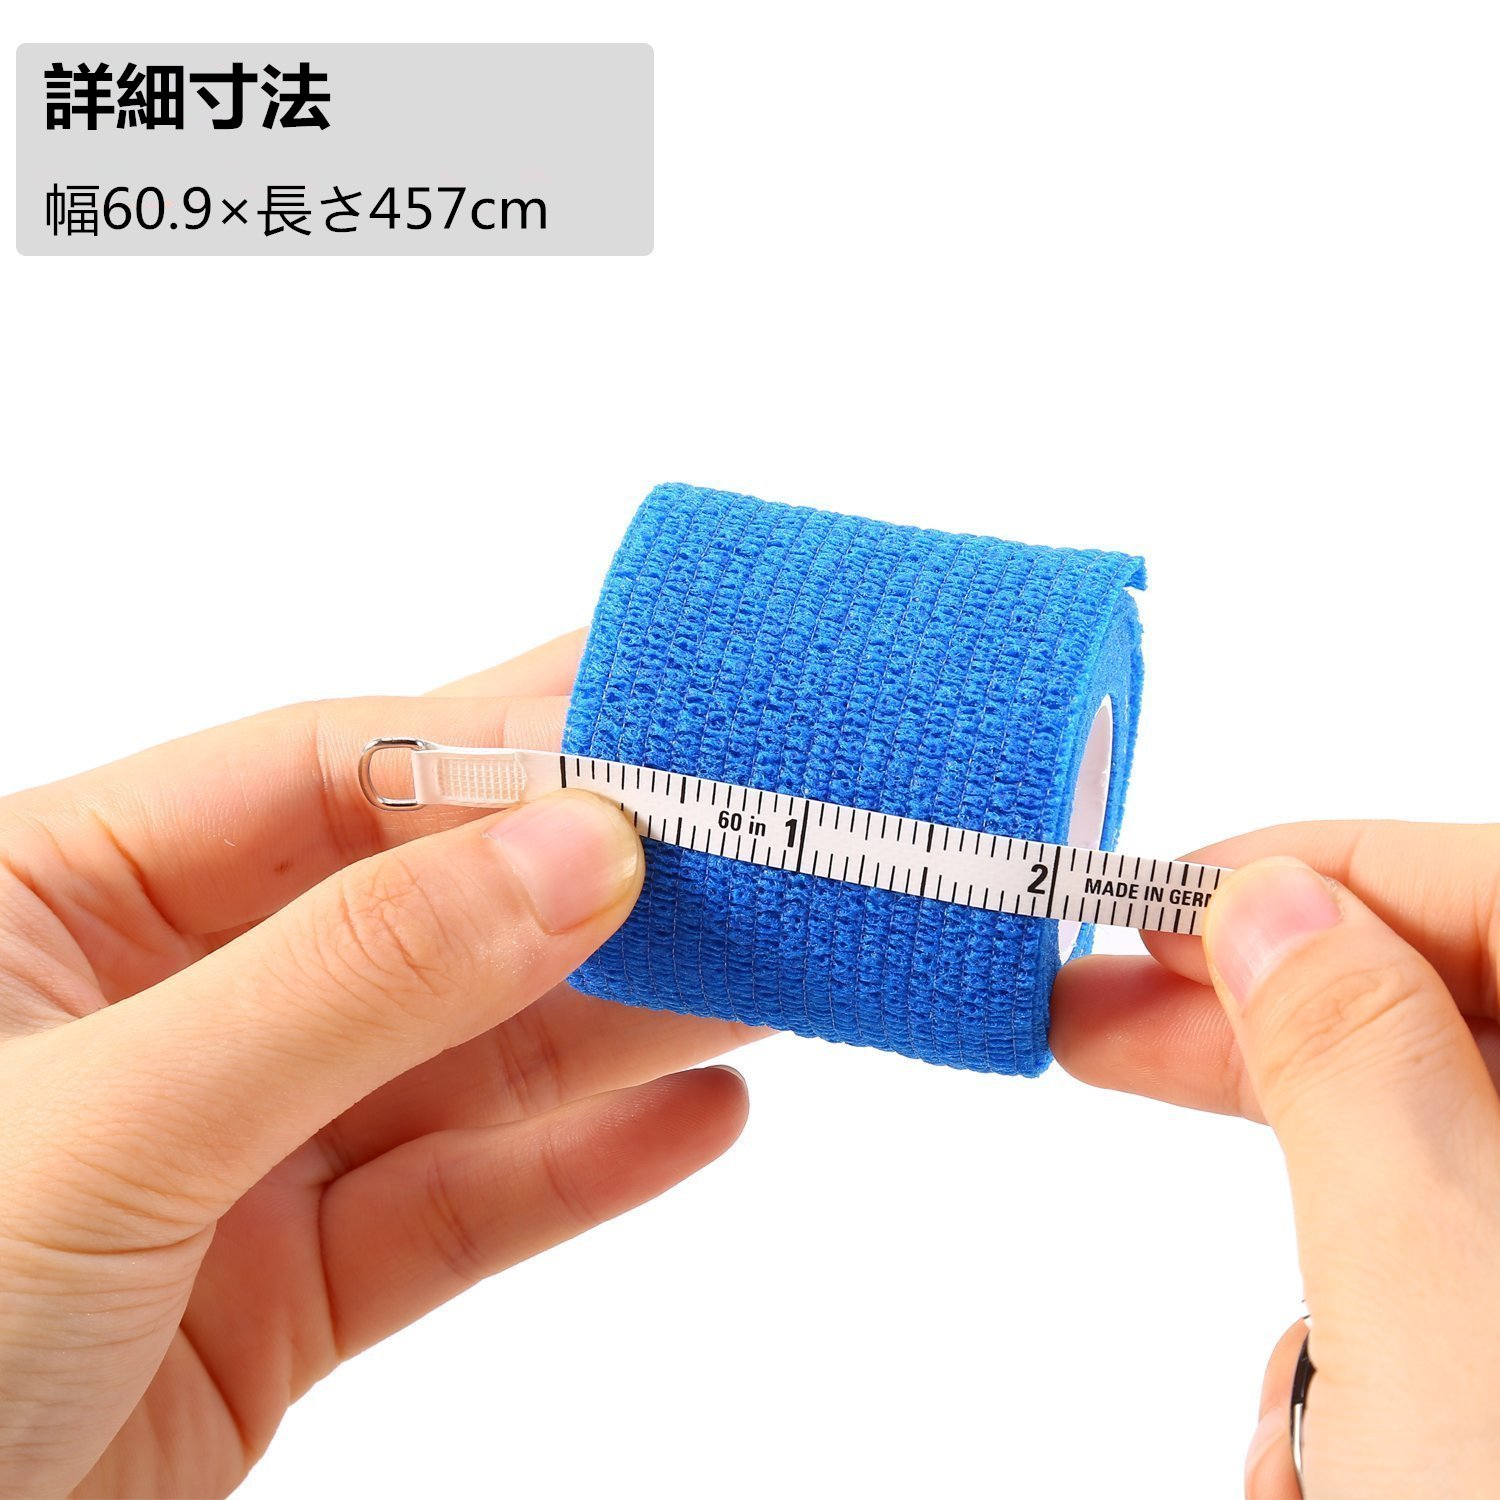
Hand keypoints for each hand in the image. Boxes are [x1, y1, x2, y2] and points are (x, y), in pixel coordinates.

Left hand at [0, 631, 758, 1498]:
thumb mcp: (103, 1123)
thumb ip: (352, 980)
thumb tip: (575, 851)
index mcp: (59, 892)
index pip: (328, 776)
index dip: (506, 753)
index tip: (666, 749)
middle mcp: (160, 1003)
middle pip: (421, 909)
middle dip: (592, 879)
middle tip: (764, 834)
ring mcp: (230, 1151)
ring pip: (464, 1060)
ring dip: (625, 1017)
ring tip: (780, 965)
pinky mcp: (285, 1292)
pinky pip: (459, 1208)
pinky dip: (583, 1166)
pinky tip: (702, 1113)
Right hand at [1051, 822, 1499, 1497]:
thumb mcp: (1444, 1302)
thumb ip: (1354, 1064)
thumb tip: (1265, 903)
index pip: (1481, 885)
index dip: (1304, 872)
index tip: (1143, 906)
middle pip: (1443, 1008)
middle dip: (1262, 1031)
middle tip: (1092, 1023)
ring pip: (1413, 1169)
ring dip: (1318, 1273)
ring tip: (1307, 1440)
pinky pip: (1421, 1284)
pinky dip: (1352, 1354)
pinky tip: (1332, 1460)